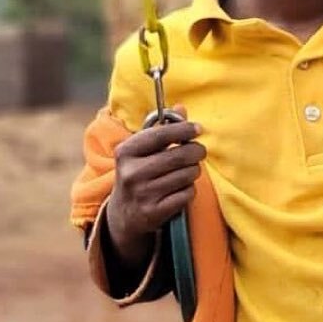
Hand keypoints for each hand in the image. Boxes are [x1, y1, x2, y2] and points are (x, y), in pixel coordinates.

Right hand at [104, 119, 205, 268]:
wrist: (123, 214)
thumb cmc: (137, 172)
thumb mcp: (141, 150)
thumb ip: (162, 129)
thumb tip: (181, 108)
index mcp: (126, 152)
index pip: (161, 134)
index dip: (183, 129)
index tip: (197, 128)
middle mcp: (132, 173)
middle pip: (180, 155)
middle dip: (196, 151)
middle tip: (199, 151)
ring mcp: (143, 194)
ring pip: (187, 175)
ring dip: (193, 171)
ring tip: (186, 171)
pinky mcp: (154, 212)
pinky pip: (187, 194)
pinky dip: (189, 190)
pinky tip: (180, 189)